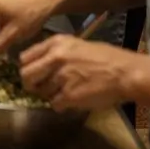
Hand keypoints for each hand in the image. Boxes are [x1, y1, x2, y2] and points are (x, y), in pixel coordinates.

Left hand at [20, 35, 138, 111]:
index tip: (33, 74)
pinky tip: (72, 100)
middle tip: (40, 88)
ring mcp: (61, 77)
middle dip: (31, 84)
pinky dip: (61, 105)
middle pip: (26, 75)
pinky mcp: (69, 95)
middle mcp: (55, 58)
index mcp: (56, 43)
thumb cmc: (104, 57)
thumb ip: (55, 52)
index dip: (27, 68)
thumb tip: (39, 64)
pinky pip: (55, 104)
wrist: (124, 72)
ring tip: (64, 92)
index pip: (25, 57)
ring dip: (49, 95)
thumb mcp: (76, 44)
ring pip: (41, 92)